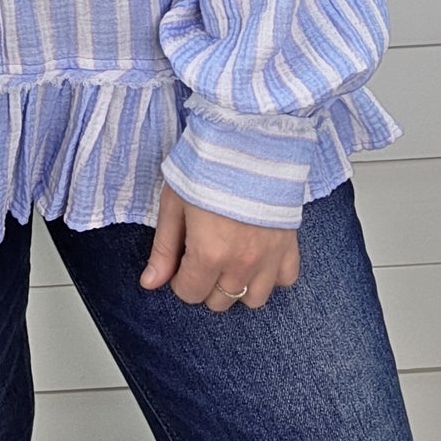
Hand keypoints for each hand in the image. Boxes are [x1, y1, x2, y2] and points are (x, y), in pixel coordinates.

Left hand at [139, 180, 299, 310]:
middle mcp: (241, 264)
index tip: (181, 258)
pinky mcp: (290, 246)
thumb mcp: (174, 203)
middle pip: (219, 301)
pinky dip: (270, 275)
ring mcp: (269, 258)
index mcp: (209, 254)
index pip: (190, 293)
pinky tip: (257, 255)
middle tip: (202, 253)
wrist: (249, 139)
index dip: (180, 278)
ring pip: (253, 299)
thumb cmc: (206, 166)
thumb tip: (150, 283)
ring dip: (237, 285)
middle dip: (205, 282)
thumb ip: (163, 248)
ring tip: (229, 259)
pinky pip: (284, 280)